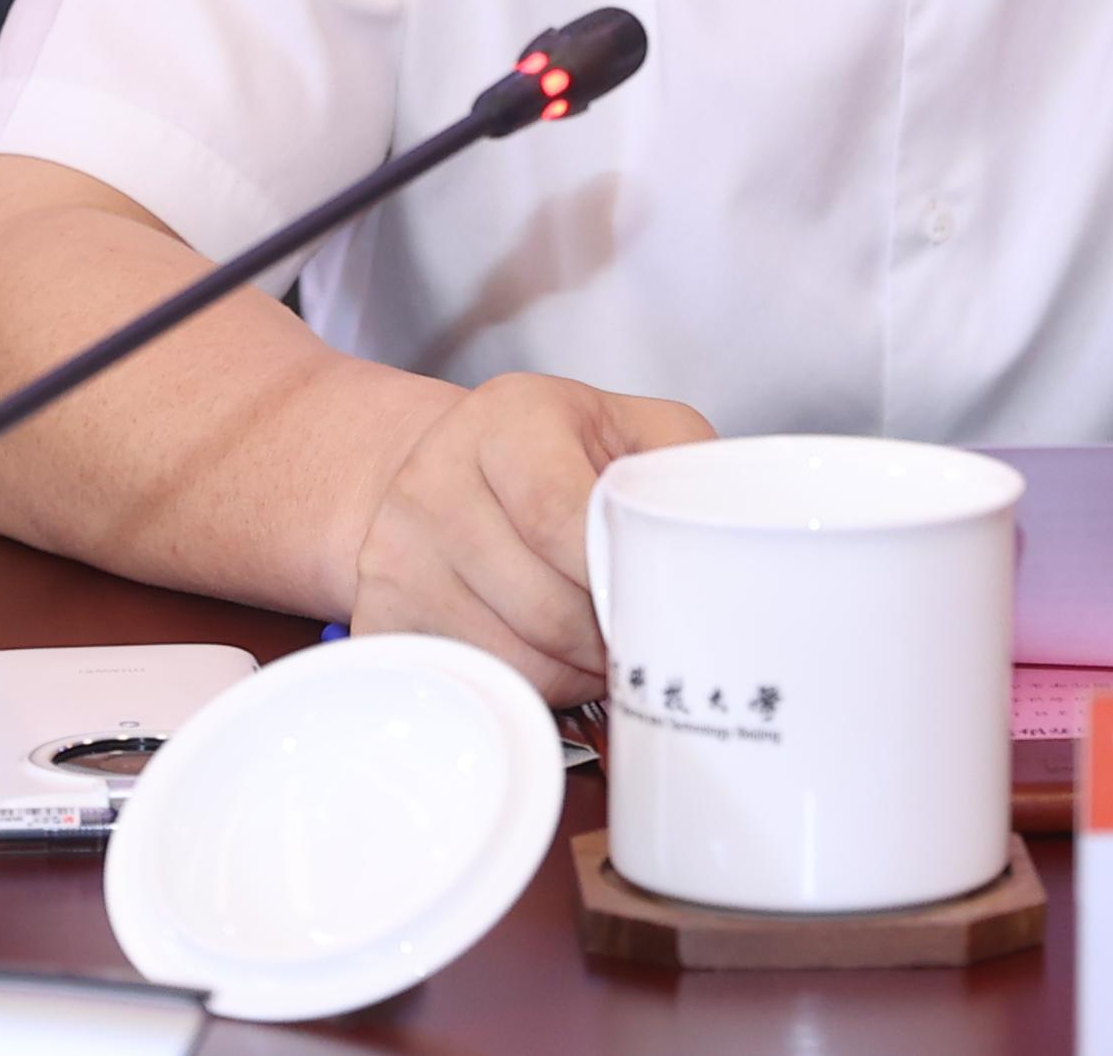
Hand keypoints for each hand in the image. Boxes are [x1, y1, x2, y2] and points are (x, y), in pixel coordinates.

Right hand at [345, 371, 714, 703]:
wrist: (440, 474)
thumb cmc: (559, 458)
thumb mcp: (632, 428)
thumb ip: (686, 465)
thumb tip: (735, 535)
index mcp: (508, 419)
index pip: (560, 515)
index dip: (615, 580)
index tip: (658, 606)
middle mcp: (435, 479)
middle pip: (542, 606)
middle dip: (608, 643)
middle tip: (641, 648)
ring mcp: (395, 553)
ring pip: (507, 658)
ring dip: (572, 678)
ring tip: (600, 657)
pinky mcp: (377, 616)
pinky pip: (465, 683)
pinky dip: (519, 693)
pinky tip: (545, 667)